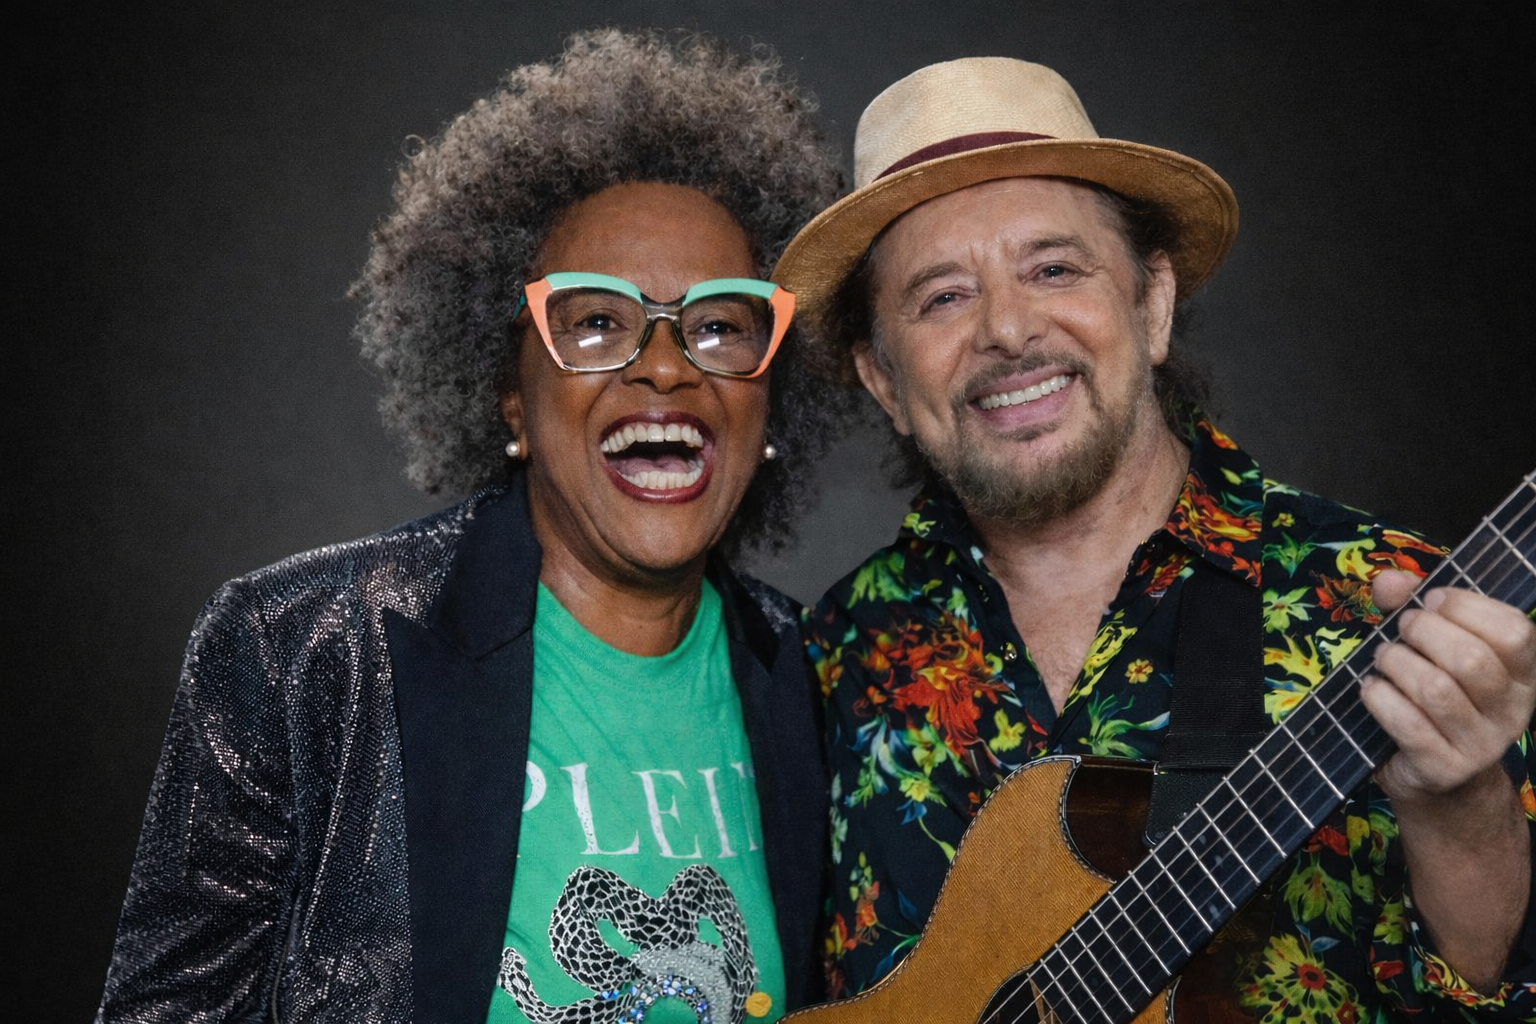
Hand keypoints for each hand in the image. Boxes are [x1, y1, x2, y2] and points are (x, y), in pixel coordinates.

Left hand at [1364, 569, 1535, 802]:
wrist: (1437, 777)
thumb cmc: (1433, 697)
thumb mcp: (1431, 647)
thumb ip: (1411, 606)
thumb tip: (1390, 581)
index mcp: (1523, 675)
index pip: (1516, 631)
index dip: (1468, 606)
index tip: (1432, 599)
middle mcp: (1513, 711)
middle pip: (1472, 660)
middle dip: (1423, 633)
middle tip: (1400, 630)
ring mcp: (1483, 744)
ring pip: (1436, 691)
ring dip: (1397, 664)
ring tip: (1384, 659)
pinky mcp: (1446, 768)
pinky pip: (1408, 724)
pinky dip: (1380, 698)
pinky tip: (1372, 688)